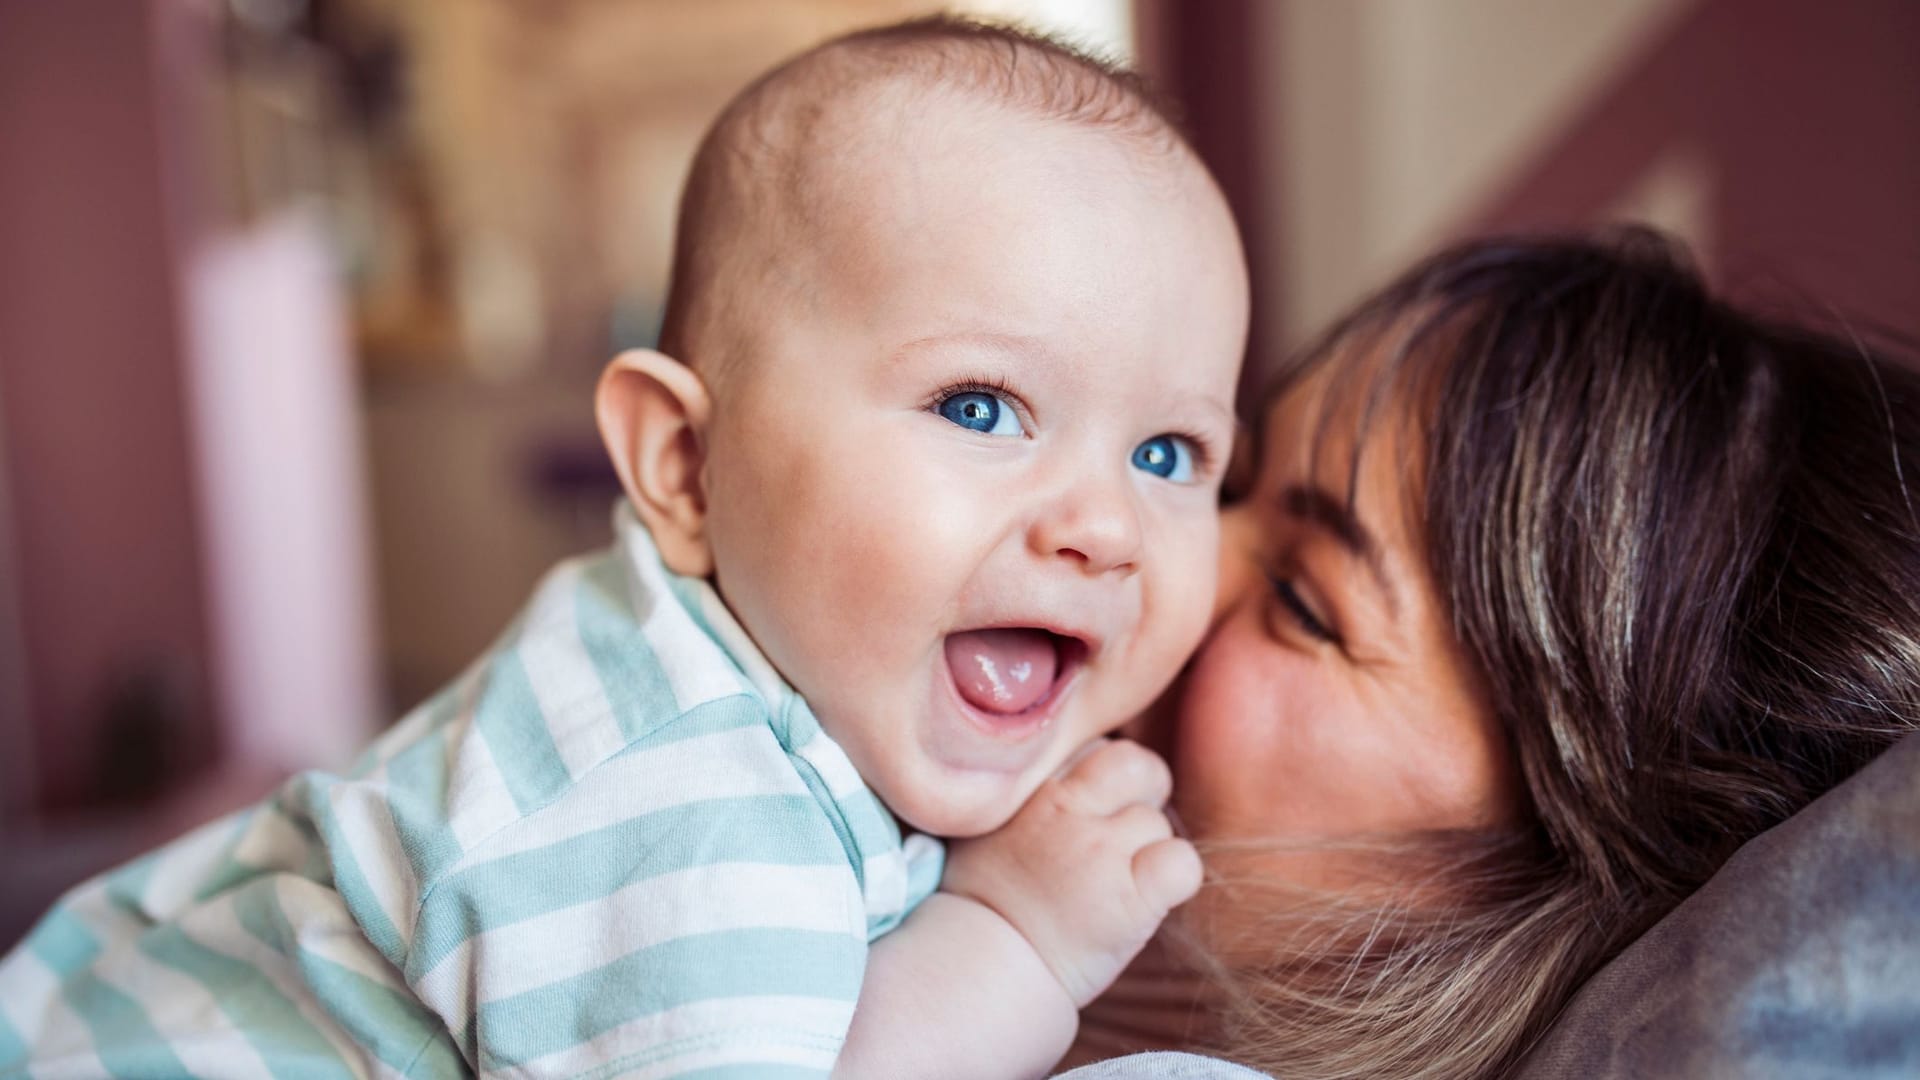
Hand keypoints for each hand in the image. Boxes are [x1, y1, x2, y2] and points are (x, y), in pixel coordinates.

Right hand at [941, 739, 1202, 1006]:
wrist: (980, 970)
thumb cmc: (983, 902)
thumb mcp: (989, 822)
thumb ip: (1032, 790)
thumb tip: (1075, 775)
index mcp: (1032, 787)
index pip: (1095, 749)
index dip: (1101, 781)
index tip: (1087, 813)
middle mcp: (1066, 810)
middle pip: (1136, 766)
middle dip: (1142, 795)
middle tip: (1124, 835)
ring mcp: (1100, 852)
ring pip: (1159, 822)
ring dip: (1147, 850)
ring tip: (1116, 884)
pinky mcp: (1131, 899)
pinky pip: (1183, 863)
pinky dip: (1175, 879)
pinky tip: (1148, 899)